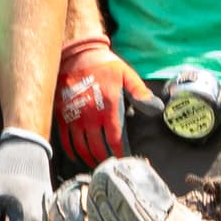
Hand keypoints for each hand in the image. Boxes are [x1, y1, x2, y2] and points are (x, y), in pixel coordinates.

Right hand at [54, 36, 150, 167]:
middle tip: (112, 166)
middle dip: (105, 160)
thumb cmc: (105, 66)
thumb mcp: (127, 75)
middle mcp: (90, 116)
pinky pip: (66, 140)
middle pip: (97, 147)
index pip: (115, 139)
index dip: (120, 153)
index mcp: (108, 108)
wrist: (78, 54)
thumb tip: (157, 109)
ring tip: (98, 165)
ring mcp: (74, 117)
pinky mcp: (62, 116)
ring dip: (90, 159)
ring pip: (81, 147)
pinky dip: (72, 152)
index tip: (125, 160)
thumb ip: (141, 94)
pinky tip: (79, 157)